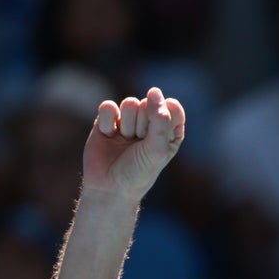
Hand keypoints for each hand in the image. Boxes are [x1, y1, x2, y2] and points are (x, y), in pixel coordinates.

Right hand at [83, 87, 184, 201]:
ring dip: (126, 124)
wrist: (109, 188)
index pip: (171, 106)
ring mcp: (128, 121)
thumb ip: (160, 119)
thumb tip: (153, 90)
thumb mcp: (157, 149)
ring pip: (129, 103)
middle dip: (142, 124)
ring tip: (125, 141)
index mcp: (170, 130)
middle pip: (148, 103)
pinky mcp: (107, 121)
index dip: (161, 118)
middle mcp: (150, 123)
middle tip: (138, 144)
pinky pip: (108, 106)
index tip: (155, 137)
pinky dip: (107, 122)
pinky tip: (108, 135)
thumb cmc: (139, 172)